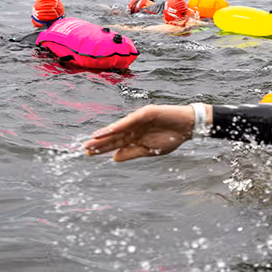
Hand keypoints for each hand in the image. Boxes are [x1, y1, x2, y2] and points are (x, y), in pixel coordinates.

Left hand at [83, 104, 202, 160]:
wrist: (187, 127)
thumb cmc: (171, 138)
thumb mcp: (150, 150)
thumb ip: (132, 153)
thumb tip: (114, 158)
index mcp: (135, 137)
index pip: (115, 144)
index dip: (102, 148)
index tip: (89, 153)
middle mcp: (134, 128)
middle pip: (113, 136)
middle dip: (99, 142)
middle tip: (84, 148)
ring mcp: (138, 120)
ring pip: (119, 128)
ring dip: (106, 134)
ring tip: (92, 139)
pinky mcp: (146, 113)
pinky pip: (130, 121)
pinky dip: (119, 126)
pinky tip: (109, 131)